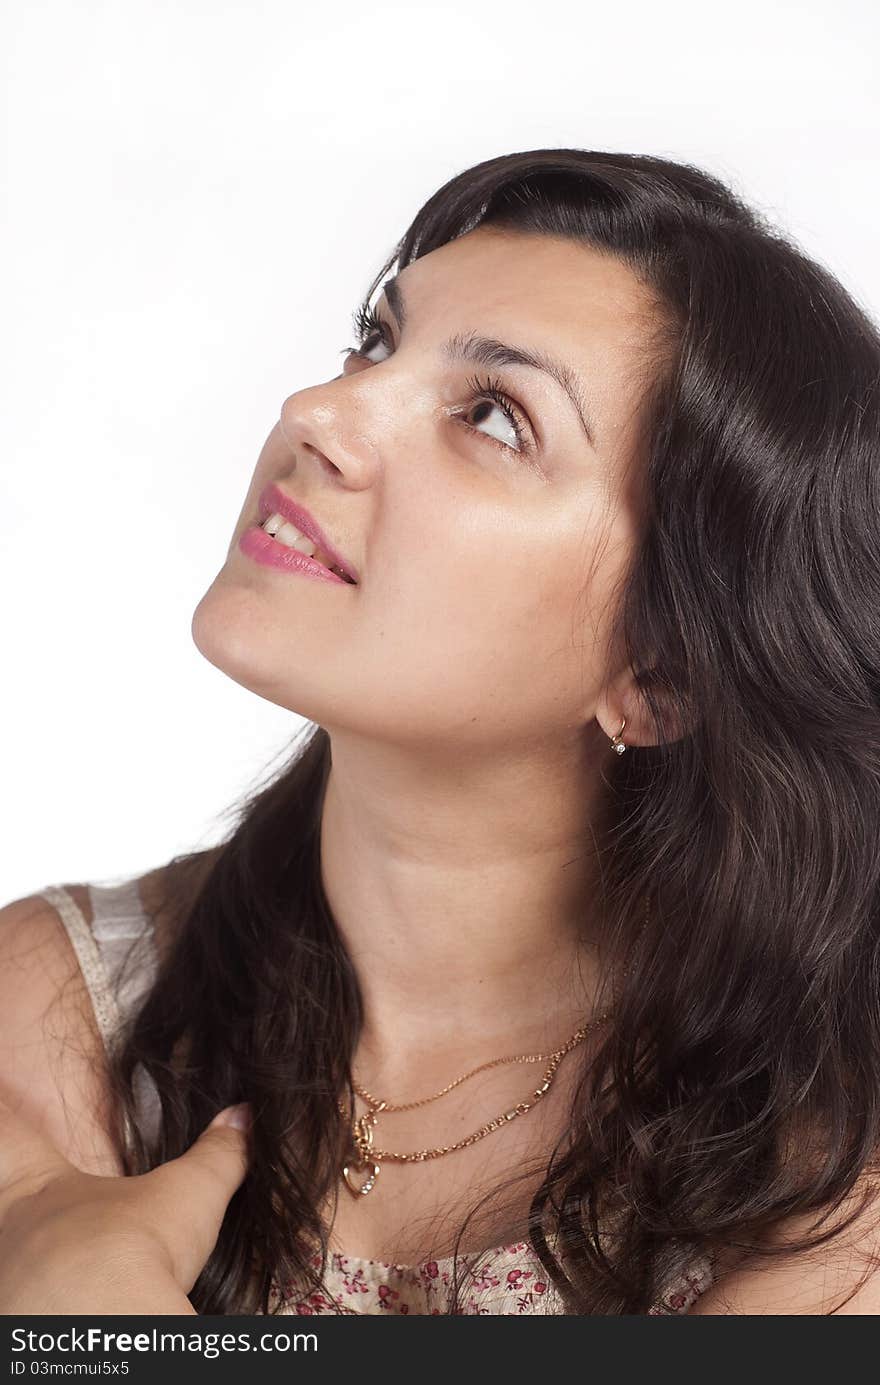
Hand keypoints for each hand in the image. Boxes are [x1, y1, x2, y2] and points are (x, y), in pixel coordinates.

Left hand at [0, 1091, 250, 1314]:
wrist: (103, 1327)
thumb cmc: (129, 1247)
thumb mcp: (188, 1195)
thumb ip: (217, 1154)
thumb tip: (242, 1117)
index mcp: (39, 1188)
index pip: (7, 1136)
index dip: (6, 1121)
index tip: (1, 1099)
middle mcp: (11, 1233)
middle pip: (2, 1208)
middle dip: (25, 1213)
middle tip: (59, 1220)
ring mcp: (6, 1283)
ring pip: (10, 1265)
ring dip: (31, 1270)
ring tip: (65, 1279)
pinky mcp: (15, 1329)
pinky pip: (24, 1312)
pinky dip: (45, 1310)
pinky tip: (70, 1316)